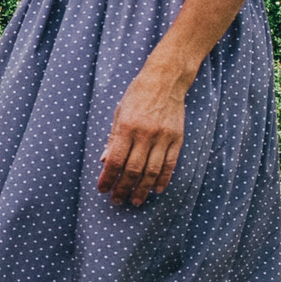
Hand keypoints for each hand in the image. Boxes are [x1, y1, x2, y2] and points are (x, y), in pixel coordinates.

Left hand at [97, 64, 188, 206]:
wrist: (165, 80)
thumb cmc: (137, 95)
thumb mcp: (119, 113)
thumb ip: (113, 138)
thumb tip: (105, 161)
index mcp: (127, 127)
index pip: (115, 160)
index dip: (108, 177)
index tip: (102, 189)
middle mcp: (145, 134)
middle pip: (133, 169)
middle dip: (124, 188)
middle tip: (117, 200)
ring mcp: (163, 137)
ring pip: (152, 171)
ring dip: (142, 189)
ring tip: (136, 201)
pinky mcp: (177, 138)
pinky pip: (170, 163)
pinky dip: (163, 179)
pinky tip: (156, 189)